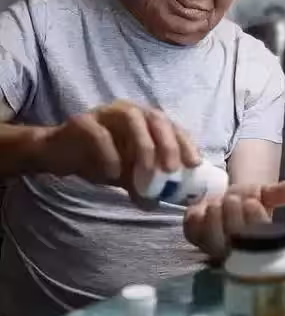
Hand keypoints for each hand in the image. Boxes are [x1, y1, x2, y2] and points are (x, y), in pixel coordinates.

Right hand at [35, 100, 200, 201]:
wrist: (59, 153)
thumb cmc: (101, 159)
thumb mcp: (128, 174)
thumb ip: (145, 184)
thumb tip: (160, 204)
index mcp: (145, 120)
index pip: (172, 126)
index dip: (186, 143)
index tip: (195, 164)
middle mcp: (129, 110)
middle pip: (156, 118)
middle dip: (168, 143)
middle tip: (173, 169)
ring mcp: (105, 113)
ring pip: (131, 118)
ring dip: (143, 145)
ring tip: (147, 173)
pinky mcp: (82, 122)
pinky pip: (99, 133)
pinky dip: (110, 153)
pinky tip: (113, 174)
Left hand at [184, 180, 284, 260]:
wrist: (223, 195)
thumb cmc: (246, 200)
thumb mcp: (264, 195)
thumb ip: (281, 193)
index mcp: (258, 246)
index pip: (258, 241)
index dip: (254, 220)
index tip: (252, 202)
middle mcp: (236, 253)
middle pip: (234, 239)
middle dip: (234, 212)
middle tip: (234, 198)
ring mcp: (214, 248)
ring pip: (213, 236)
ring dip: (217, 212)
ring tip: (222, 202)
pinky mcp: (194, 238)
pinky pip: (194, 228)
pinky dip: (200, 213)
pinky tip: (206, 208)